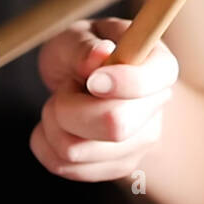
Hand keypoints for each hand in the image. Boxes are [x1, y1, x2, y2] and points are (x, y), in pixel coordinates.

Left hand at [31, 18, 177, 181]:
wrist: (81, 82)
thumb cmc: (81, 53)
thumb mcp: (76, 35)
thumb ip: (84, 44)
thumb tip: (102, 53)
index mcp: (158, 66)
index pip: (153, 82)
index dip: (121, 82)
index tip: (92, 79)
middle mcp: (156, 108)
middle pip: (114, 125)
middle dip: (69, 106)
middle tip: (67, 87)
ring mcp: (138, 144)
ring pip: (76, 150)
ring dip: (52, 122)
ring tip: (61, 102)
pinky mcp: (115, 167)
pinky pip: (63, 166)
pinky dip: (45, 142)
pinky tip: (57, 124)